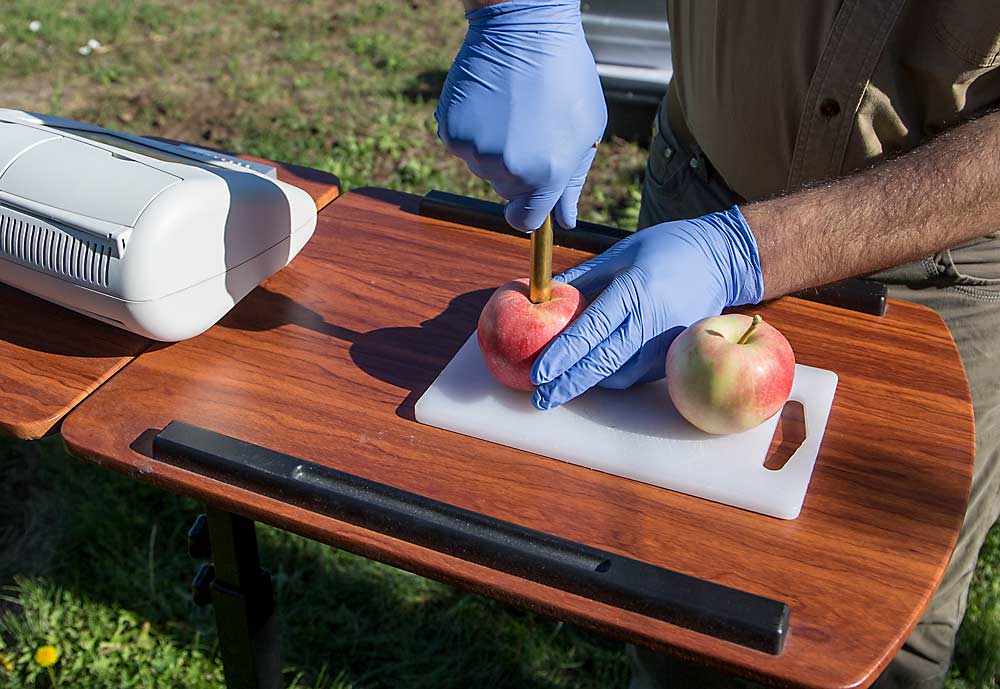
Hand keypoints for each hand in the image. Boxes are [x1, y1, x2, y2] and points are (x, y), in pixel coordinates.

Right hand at [435, 1, 606, 231]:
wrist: (525, 27)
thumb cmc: (564, 76)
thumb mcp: (585, 131)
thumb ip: (572, 182)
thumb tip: (565, 221)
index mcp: (546, 174)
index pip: (525, 220)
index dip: (527, 210)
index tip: (528, 197)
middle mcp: (508, 169)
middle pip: (504, 190)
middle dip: (516, 169)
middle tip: (529, 126)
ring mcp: (476, 151)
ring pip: (482, 166)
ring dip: (494, 146)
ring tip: (511, 108)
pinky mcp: (452, 131)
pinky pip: (461, 146)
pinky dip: (472, 129)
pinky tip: (489, 102)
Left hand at [530, 206, 764, 408]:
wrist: (723, 260)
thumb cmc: (666, 250)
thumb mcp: (620, 253)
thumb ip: (582, 279)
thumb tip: (542, 297)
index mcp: (635, 290)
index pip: (592, 330)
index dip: (563, 354)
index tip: (539, 373)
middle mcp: (652, 322)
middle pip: (604, 363)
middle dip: (568, 384)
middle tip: (540, 398)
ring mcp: (667, 344)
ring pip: (619, 376)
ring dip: (588, 383)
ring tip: (558, 386)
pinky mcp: (674, 357)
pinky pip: (635, 374)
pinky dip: (610, 377)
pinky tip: (590, 374)